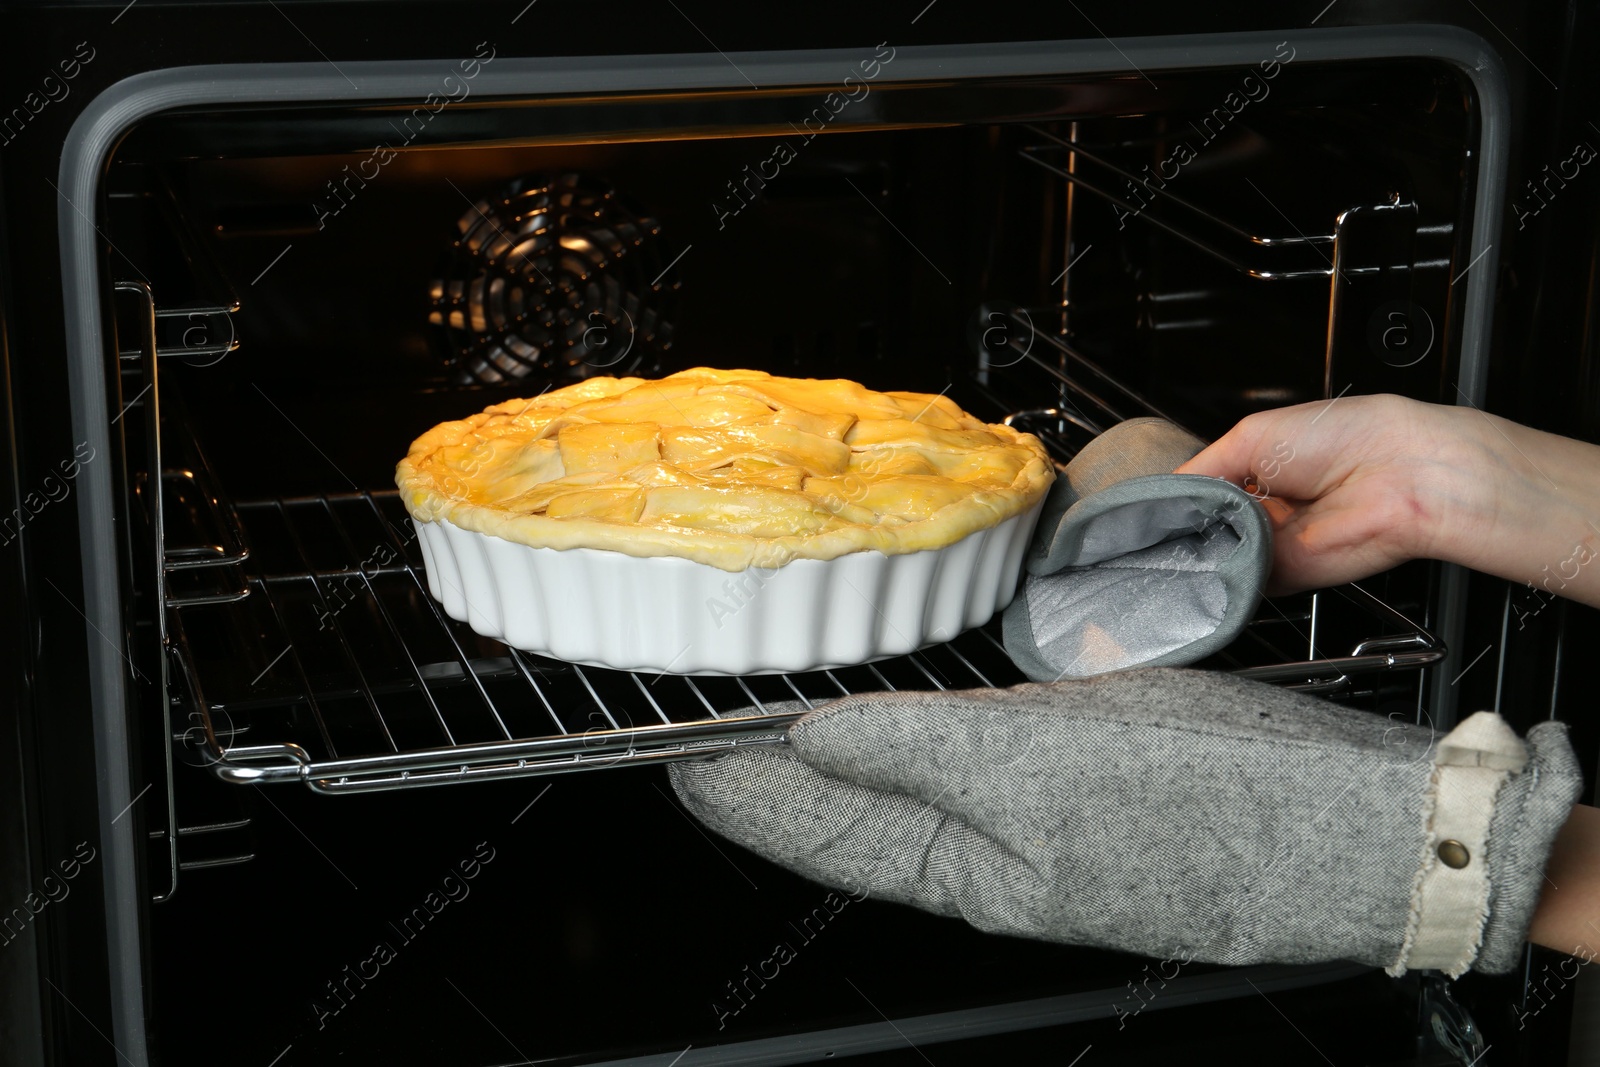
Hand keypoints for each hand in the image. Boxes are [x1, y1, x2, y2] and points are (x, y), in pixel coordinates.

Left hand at [667, 669, 1577, 975]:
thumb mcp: (1043, 762)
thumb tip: (806, 742)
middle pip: (847, 821)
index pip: (816, 826)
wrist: (1355, 829)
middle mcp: (992, 862)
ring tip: (779, 725)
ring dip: (831, 764)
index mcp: (972, 862)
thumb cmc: (1219, 802)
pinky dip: (906, 753)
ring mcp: (1036, 838)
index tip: (675, 755)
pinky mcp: (1081, 807)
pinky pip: (960, 783)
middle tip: (707, 734)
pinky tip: (899, 727)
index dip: (736, 790)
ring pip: (900, 802)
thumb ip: (913, 750)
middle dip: (768, 783)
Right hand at [1173, 394, 1472, 594]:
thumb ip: (1201, 470)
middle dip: (1181, 527)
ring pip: (1216, 556)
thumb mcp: (1251, 436)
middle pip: (1203, 528)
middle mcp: (1264, 509)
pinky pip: (1239, 581)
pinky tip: (1215, 556)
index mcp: (1258, 471)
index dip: (1175, 500)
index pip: (1201, 492)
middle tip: (1166, 523)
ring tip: (1193, 533)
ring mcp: (1273, 544)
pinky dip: (1223, 572)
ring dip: (1200, 549)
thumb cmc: (1343, 438)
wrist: (1397, 476)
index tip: (1148, 508)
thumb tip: (1165, 493)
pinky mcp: (1284, 576)